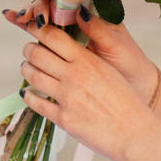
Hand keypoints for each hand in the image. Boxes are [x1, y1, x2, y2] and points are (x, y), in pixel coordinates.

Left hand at [20, 17, 157, 160]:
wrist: (133, 133)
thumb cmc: (127, 102)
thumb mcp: (109, 70)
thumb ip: (87, 59)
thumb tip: (68, 49)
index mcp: (88, 61)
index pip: (54, 37)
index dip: (39, 30)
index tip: (34, 27)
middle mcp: (74, 76)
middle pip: (37, 54)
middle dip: (29, 49)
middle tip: (29, 50)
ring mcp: (67, 98)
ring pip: (33, 76)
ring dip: (26, 69)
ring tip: (27, 67)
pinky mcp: (62, 118)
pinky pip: (37, 103)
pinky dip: (29, 96)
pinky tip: (28, 93)